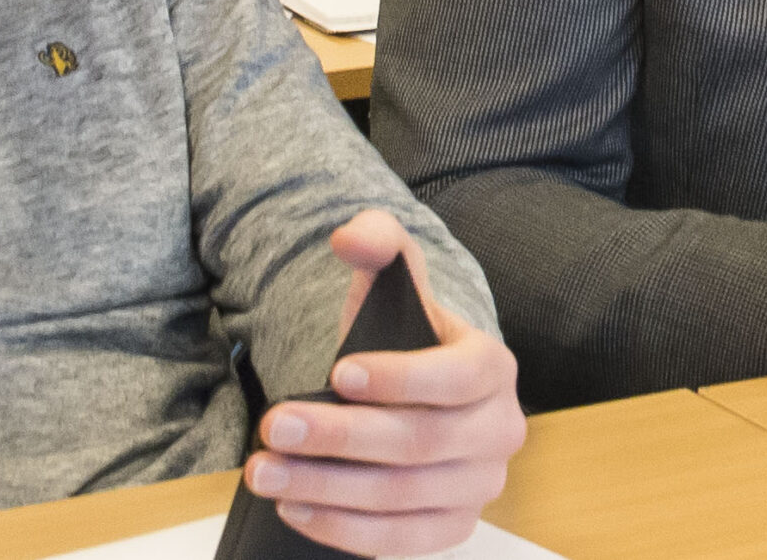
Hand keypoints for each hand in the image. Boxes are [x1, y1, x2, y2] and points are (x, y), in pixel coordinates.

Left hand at [244, 212, 524, 556]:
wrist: (415, 402)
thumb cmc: (399, 345)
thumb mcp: (392, 289)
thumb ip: (377, 244)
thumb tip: (350, 236)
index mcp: (494, 367)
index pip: (458, 378)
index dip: (400, 379)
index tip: (337, 373)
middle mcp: (501, 429)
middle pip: (420, 442)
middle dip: (340, 436)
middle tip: (274, 426)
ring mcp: (481, 484)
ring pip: (403, 495)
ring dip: (328, 487)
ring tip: (266, 471)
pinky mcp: (453, 526)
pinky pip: (402, 540)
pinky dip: (345, 529)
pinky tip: (295, 508)